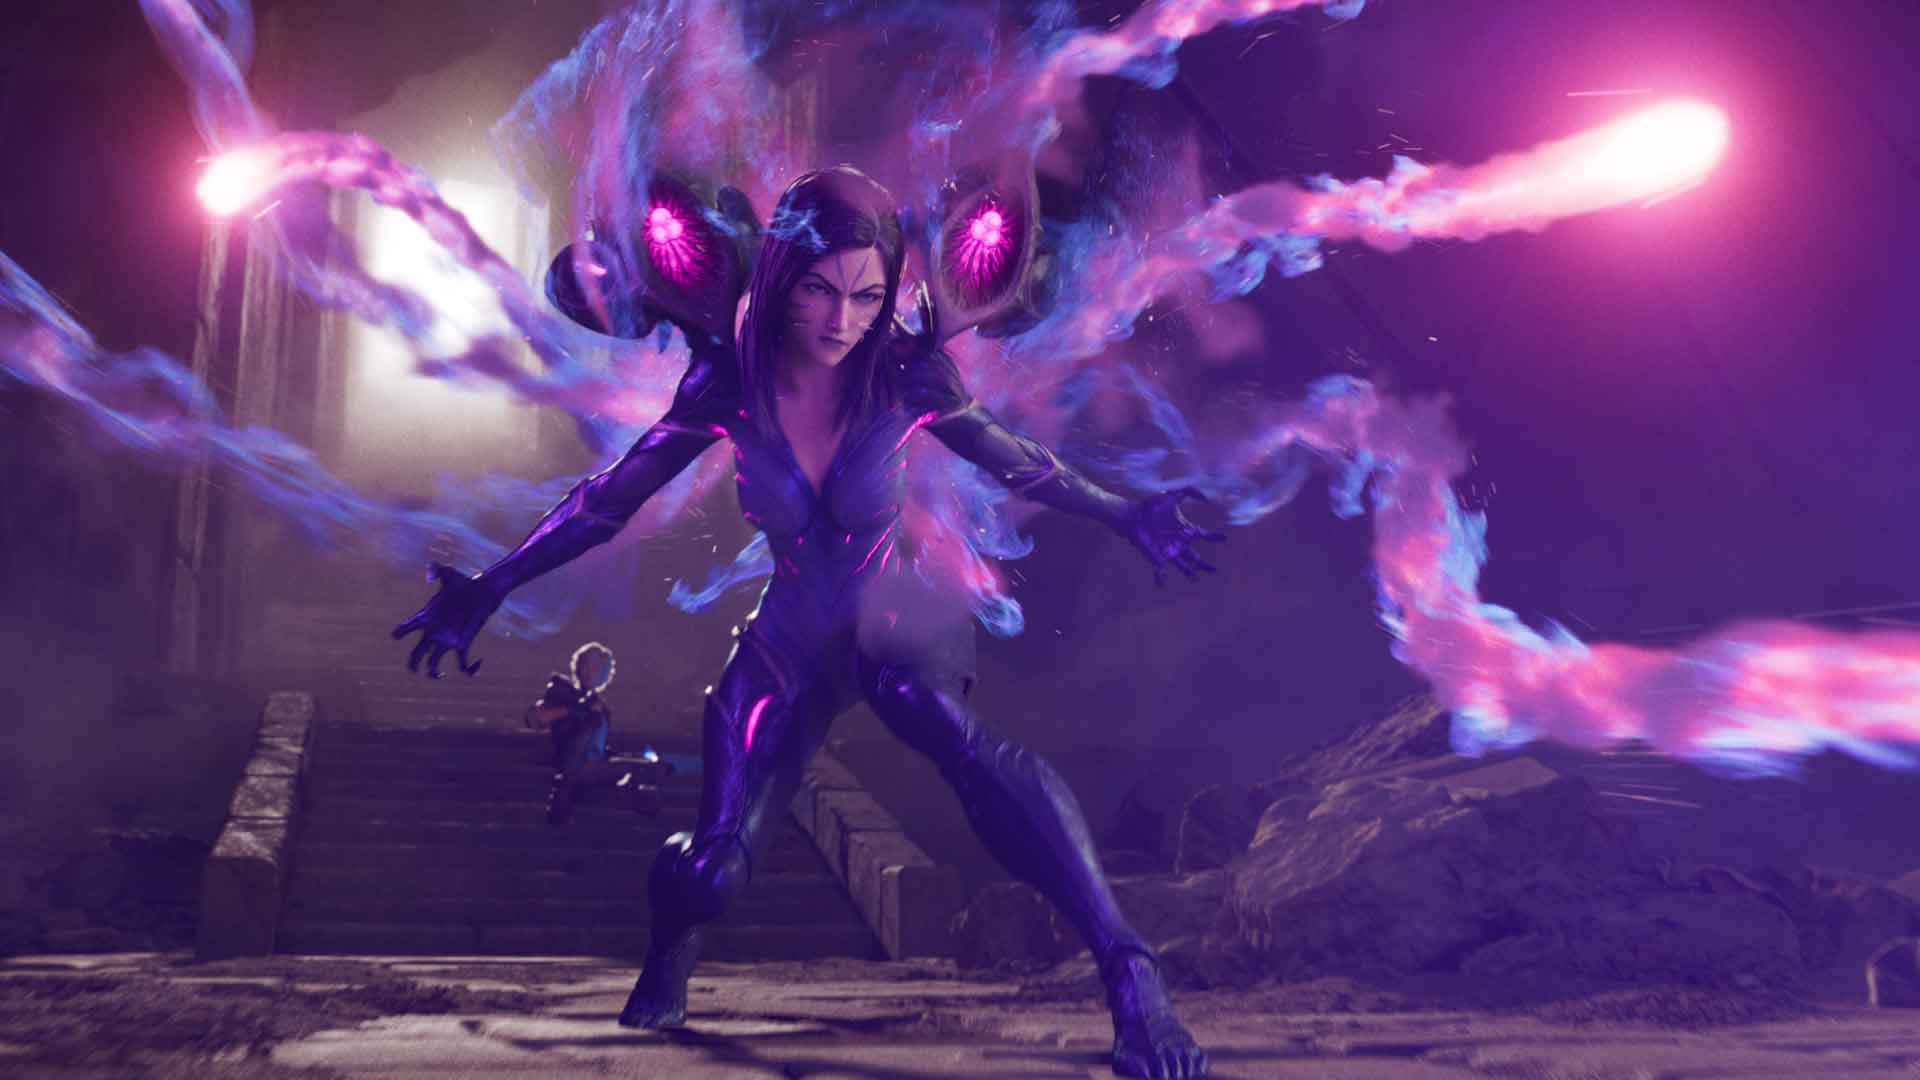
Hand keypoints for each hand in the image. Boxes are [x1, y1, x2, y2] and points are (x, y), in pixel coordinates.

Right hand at [390, 563, 500, 677]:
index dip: (400, 632)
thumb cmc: (463, 583)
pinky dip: (468, 669)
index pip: (406, 628)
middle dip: (412, 663)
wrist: (482, 592)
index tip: (397, 634)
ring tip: (438, 675)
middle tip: (413, 669)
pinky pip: (462, 663)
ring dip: (433, 673)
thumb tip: (428, 577)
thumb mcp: (448, 573)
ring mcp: (446, 640)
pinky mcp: (462, 644)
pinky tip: (477, 664)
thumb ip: (435, 569)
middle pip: (416, 653)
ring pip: (433, 663)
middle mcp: (433, 632)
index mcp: (425, 617)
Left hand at [1121, 488, 1225, 585]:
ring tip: (1195, 579)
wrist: (1133, 516)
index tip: (1224, 538)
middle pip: (1196, 558)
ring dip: (1189, 573)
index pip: (1204, 536)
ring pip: (1183, 566)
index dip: (1214, 537)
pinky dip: (1160, 577)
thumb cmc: (1151, 507)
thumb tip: (1206, 496)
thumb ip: (1189, 491)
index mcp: (1185, 530)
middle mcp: (1179, 544)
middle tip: (1214, 570)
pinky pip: (1160, 570)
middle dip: (1204, 565)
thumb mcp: (1172, 495)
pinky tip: (1160, 584)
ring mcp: (1168, 552)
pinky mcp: (1156, 558)